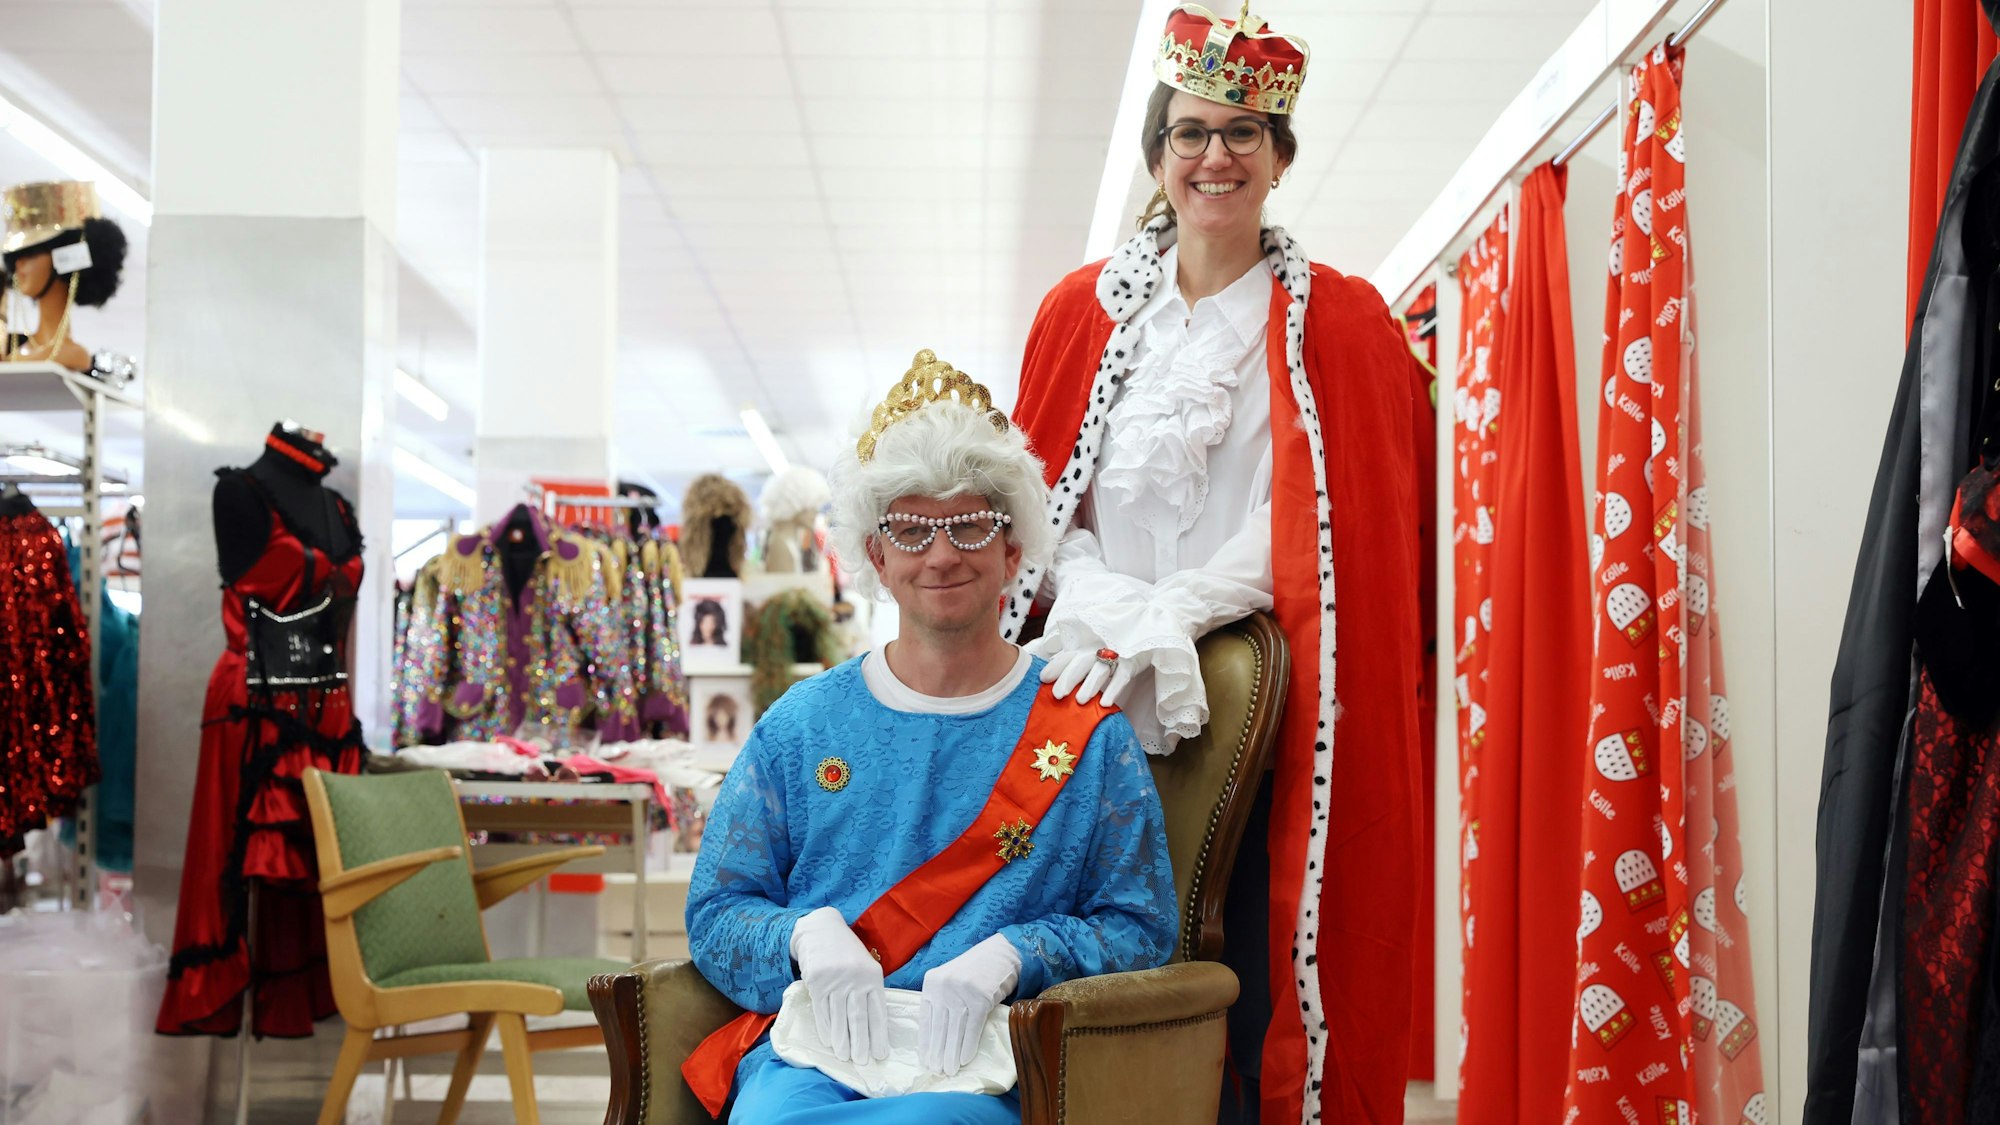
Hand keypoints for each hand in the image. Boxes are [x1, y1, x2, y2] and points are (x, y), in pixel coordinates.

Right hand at [791, 906, 888, 1064]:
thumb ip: (869, 990)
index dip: (879, 1034)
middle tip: (863, 1062)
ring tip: (845, 1057)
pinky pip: (822, 1010)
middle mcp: (856, 979)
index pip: (878, 1011)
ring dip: (842, 1040)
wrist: (820, 929)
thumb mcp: (864, 966)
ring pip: (840, 1017)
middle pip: (859, 1017)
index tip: (881, 1054)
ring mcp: (836, 980)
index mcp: (873, 976)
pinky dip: (826, 1028)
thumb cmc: (846, 952)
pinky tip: (829, 1041)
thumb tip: (872, 1026)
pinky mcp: (817, 981)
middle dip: (862, 1043)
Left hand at [919, 934, 1020, 1074]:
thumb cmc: (976, 970)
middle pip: (939, 1026)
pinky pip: (973, 1027)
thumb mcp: (951, 981)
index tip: (926, 1059)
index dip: (926, 1042)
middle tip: (937, 1071)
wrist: (1003, 952)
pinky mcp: (981, 997)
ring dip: (952, 1053)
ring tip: (950, 1070)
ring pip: (954, 1029)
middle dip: (938, 1052)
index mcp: (932, 982)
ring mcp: (962, 992)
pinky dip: (968, 1045)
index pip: (926, 1017)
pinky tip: (966, 1059)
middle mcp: (944, 986)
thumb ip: (942, 1002)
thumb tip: (937, 1037)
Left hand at [1038, 648, 1135, 706]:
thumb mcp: (1088, 657)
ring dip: (1089, 685)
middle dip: (1068, 677)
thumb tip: (1050, 676)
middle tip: (1058, 694)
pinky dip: (1113, 690)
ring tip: (1080, 701)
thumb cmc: (1107, 655)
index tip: (1043, 679)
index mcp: (1084, 649)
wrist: (1139, 643)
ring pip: (1100, 669)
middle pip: (1081, 661)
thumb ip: (1071, 665)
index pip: (1067, 656)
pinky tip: (1105, 704)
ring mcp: (1114, 656)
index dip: (1054, 667)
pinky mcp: (1130, 664)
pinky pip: (1121, 677)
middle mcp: (1097, 650)